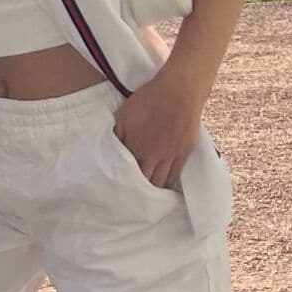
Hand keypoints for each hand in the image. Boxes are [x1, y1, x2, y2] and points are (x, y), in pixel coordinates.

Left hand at [112, 65, 203, 188]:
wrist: (179, 92)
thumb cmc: (148, 100)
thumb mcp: (123, 115)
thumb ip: (115, 136)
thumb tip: (108, 152)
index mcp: (135, 147)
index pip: (126, 174)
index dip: (121, 184)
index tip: (115, 191)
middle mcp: (153, 156)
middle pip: (144, 182)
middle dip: (136, 192)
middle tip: (130, 199)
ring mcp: (170, 156)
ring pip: (160, 182)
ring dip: (152, 190)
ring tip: (146, 198)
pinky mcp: (184, 154)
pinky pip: (175, 176)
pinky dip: (168, 184)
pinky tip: (163, 188)